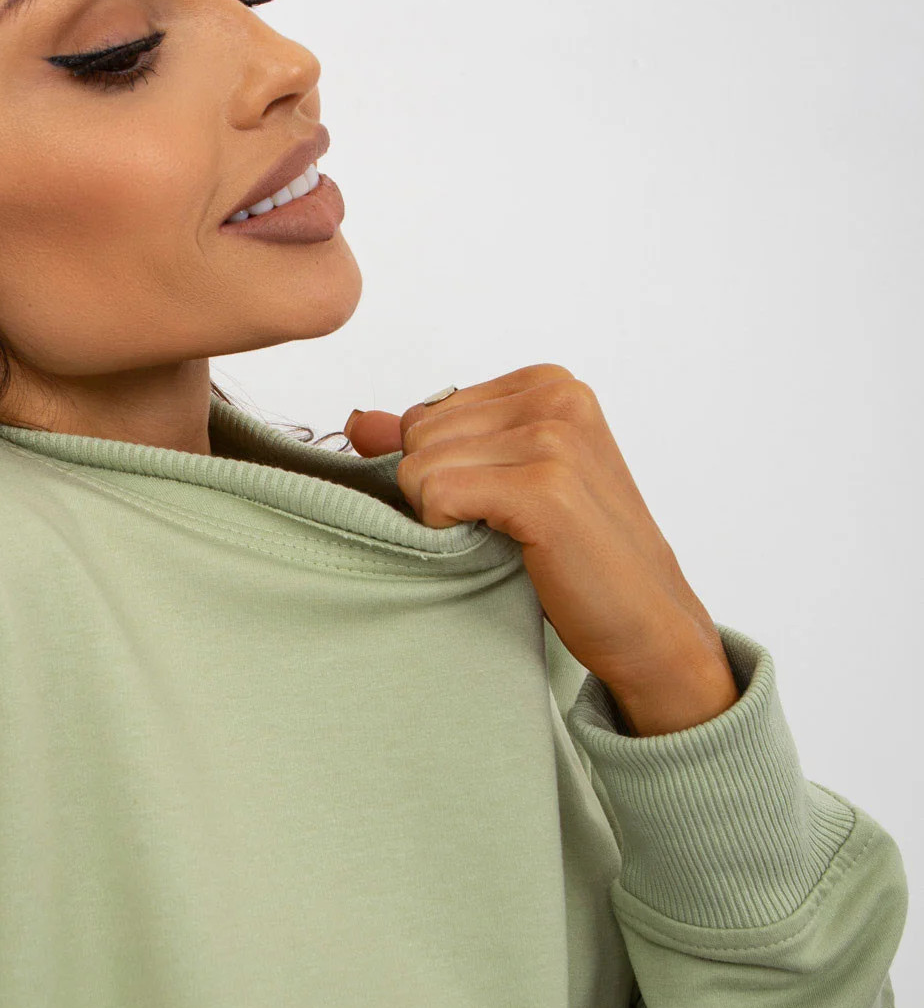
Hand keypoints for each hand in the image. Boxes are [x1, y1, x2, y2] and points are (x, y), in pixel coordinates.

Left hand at [345, 364, 739, 736]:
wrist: (647, 623)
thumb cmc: (577, 559)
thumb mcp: (501, 484)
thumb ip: (436, 445)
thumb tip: (360, 422)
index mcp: (550, 384)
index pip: (425, 415)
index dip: (440, 473)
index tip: (495, 506)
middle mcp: (557, 397)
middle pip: (416, 435)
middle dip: (437, 493)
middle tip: (498, 530)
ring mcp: (555, 438)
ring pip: (418, 466)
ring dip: (444, 518)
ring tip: (505, 540)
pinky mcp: (545, 487)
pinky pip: (435, 495)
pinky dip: (448, 533)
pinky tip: (498, 549)